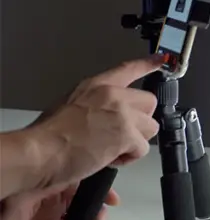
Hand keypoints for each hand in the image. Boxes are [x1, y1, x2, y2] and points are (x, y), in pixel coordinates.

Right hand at [29, 58, 161, 192]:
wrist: (39, 151)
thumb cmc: (47, 135)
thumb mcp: (70, 106)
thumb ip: (95, 105)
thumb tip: (106, 117)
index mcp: (96, 86)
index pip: (128, 69)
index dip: (147, 64)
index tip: (161, 60)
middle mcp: (113, 95)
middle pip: (149, 102)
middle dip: (139, 121)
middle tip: (121, 134)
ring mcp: (122, 114)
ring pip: (151, 127)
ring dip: (136, 141)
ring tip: (113, 149)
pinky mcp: (127, 134)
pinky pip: (142, 149)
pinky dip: (129, 158)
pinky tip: (110, 159)